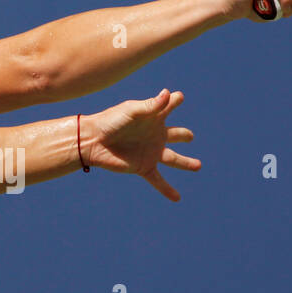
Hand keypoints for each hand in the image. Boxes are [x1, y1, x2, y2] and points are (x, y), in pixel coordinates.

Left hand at [83, 89, 198, 200]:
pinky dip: (168, 190)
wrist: (93, 141)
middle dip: (183, 135)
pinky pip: (158, 180)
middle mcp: (155, 134)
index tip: (178, 97)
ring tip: (198, 166)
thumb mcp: (131, 111)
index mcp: (153, 117)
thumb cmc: (110, 121)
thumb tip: (169, 94)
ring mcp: (151, 152)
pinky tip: (177, 198)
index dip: (175, 100)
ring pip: (173, 159)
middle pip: (176, 135)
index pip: (169, 106)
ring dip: (186, 163)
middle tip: (190, 136)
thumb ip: (151, 105)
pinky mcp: (143, 167)